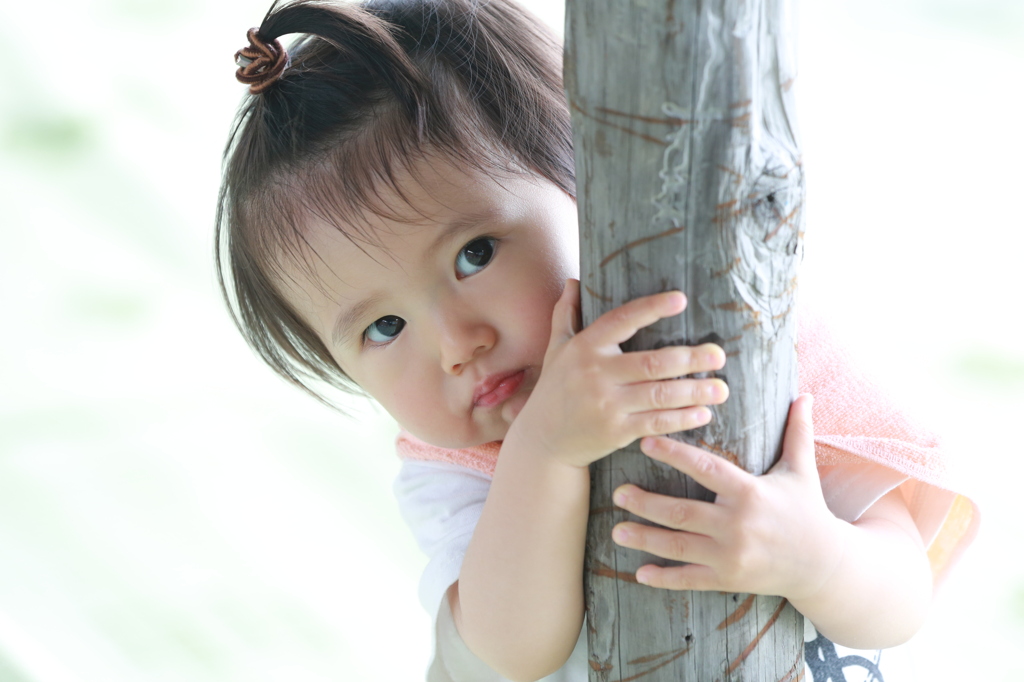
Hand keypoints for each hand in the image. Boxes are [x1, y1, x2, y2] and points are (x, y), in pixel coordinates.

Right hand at [506, 279, 728, 468]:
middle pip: (652, 363)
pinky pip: (656, 422)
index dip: (651, 309)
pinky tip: (703, 413)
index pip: (621, 321)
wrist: (543, 440)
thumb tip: (573, 281)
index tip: (681, 299)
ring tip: (721, 388)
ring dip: (695, 391)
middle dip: (690, 358)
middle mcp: (595, 374)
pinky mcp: (615, 431)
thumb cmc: (555, 389)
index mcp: (584, 347)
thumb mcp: (555, 349)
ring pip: (660, 395)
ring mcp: (606, 404)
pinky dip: (682, 418)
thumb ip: (565, 314)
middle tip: (719, 354)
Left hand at [610, 394, 843, 600]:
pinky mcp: (729, 579)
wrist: (824, 566)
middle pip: (682, 512)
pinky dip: (664, 578)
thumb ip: (797, 432)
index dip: (674, 455)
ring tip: (617, 530)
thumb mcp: (802, 470)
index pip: (705, 468)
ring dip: (645, 539)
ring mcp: (732, 556)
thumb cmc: (808, 511)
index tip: (645, 442)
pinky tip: (640, 573)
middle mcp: (738, 525)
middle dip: (646, 503)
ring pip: (679, 547)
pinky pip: (690, 580)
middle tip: (617, 493)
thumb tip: (804, 394)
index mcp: (750, 492)